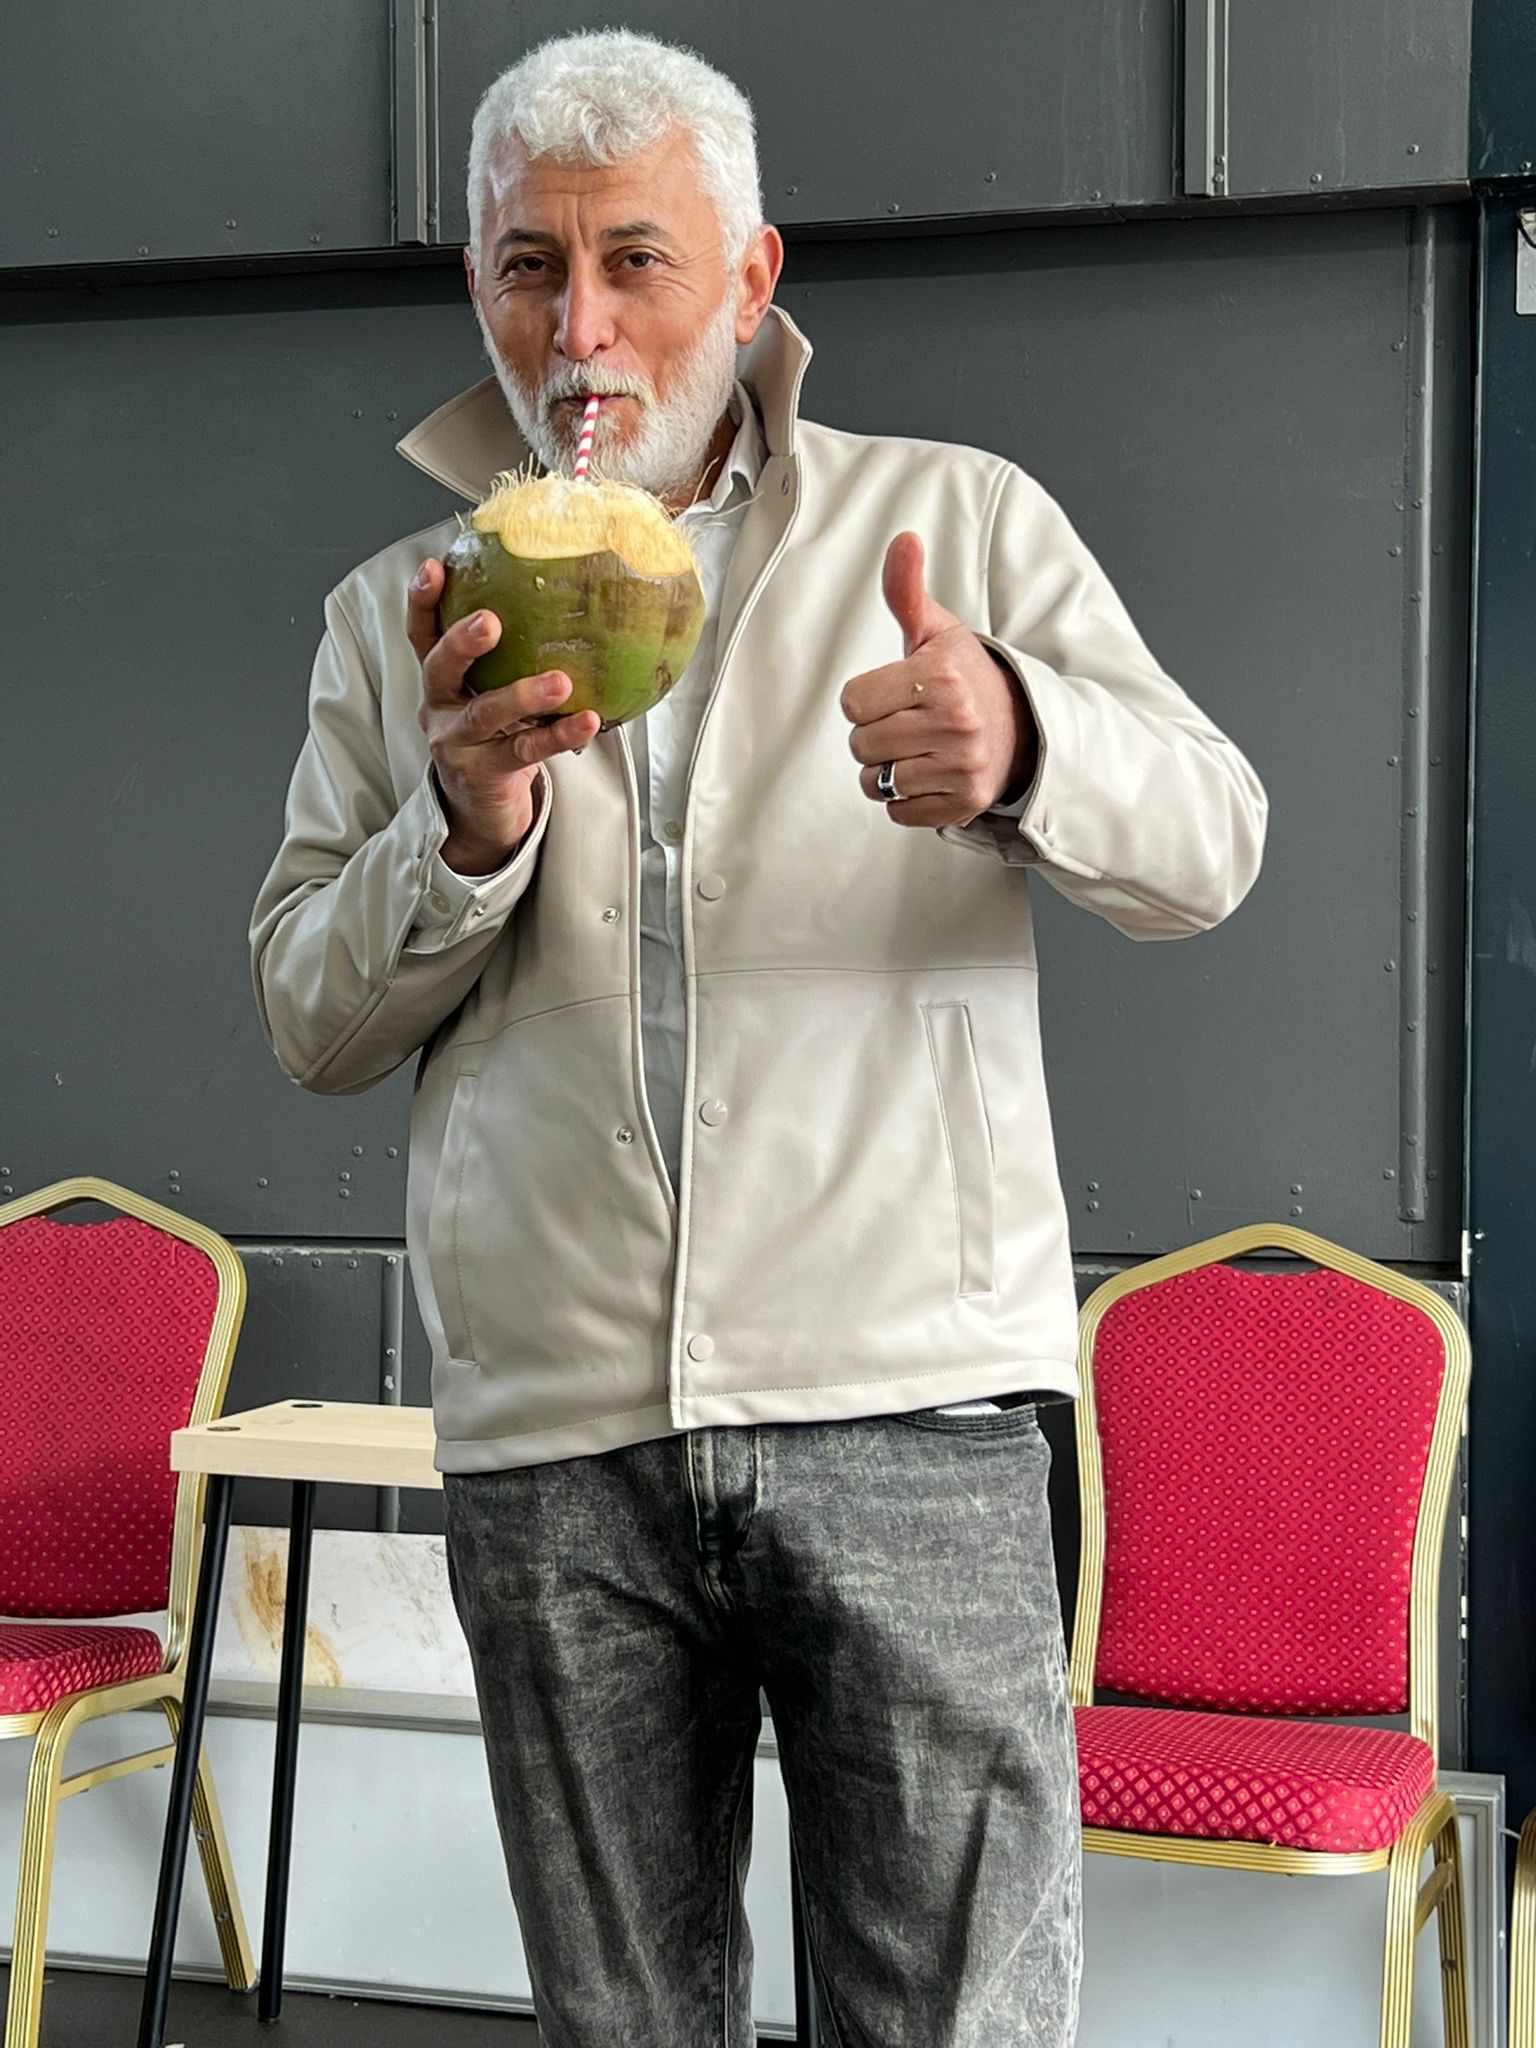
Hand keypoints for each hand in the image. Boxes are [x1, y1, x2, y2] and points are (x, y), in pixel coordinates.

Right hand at [408, 558, 600, 873]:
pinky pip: (525, 751)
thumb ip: (512, 657)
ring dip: (522, 694)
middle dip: (461, 642)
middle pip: (439, 668)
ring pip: (485, 714)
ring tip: (559, 682)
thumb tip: (568, 598)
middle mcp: (441, 707)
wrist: (482, 810)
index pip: (423, 633)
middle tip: (489, 621)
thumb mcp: (493, 692)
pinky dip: (559, 736)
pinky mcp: (484, 773)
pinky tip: (586, 722)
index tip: (434, 568)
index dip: (423, 601)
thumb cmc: (496, 737)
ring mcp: (458, 743)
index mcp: (441, 680)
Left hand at [840, 532, 1037, 828]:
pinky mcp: (963, 803)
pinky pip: (898, 812)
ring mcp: (961, 767)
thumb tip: (902, 539)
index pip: (852, 702)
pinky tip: (930, 774)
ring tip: (919, 749)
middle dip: (876, 735)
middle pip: (860, 744)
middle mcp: (954, 722)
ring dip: (887, 769)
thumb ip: (907, 590)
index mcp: (940, 677)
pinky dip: (907, 799)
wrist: (1022, 726)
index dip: (867, 699)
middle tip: (909, 722)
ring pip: (876, 781)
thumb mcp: (937, 631)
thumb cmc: (966, 677)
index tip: (897, 693)